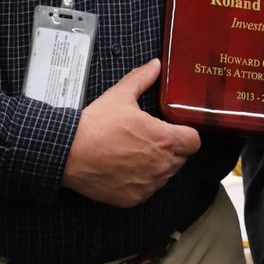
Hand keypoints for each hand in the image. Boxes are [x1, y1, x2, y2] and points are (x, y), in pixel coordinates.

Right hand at [62, 59, 200, 207]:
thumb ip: (142, 78)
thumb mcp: (120, 95)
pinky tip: (124, 168)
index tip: (174, 130)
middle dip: (170, 148)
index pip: (194, 141)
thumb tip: (155, 65)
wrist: (70, 152)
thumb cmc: (96, 124)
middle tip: (150, 138)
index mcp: (163, 138)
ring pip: (165, 175)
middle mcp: (161, 164)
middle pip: (181, 158)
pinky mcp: (135, 198)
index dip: (186, 134)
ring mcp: (149, 184)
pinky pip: (148, 189)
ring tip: (135, 152)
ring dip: (157, 165)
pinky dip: (141, 181)